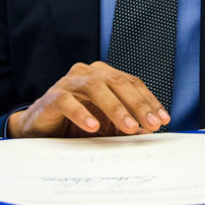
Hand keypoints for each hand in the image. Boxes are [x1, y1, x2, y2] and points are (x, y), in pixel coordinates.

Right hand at [8, 61, 170, 137]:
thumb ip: (125, 124)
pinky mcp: (52, 96)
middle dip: (138, 105)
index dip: (149, 101)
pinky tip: (93, 126)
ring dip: (116, 108)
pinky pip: (68, 101)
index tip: (163, 119)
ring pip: (96, 88)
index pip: (132, 83)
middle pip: (119, 82)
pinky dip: (82, 113)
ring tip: (129, 127)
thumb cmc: (75, 123)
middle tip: (151, 124)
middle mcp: (89, 73)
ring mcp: (70, 82)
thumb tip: (149, 130)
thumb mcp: (106, 125)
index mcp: (105, 76)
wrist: (41, 128)